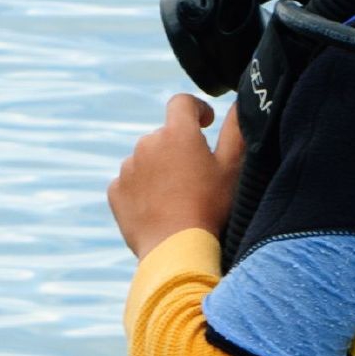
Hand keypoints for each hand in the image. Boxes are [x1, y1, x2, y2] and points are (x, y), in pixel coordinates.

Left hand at [108, 94, 244, 259]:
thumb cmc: (210, 209)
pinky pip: (130, 183)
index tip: (206, 123)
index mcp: (177, 133)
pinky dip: (143, 191)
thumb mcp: (232, 169)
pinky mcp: (116, 191)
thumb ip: (235, 130)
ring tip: (177, 200)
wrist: (177, 252)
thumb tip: (238, 104)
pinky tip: (159, 211)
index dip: (196, 109)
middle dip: (179, 150)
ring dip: (160, 171)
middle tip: (197, 179)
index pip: (182, 103)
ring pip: (146, 160)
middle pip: (165, 136)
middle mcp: (147, 143)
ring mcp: (128, 167)